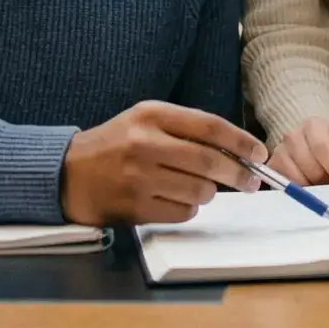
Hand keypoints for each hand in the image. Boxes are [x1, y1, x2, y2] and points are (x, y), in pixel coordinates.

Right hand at [59, 101, 264, 225]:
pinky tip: (174, 200)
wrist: (68, 174)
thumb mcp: (145, 121)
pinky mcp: (135, 207)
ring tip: (197, 187)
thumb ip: (186, 130)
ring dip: (208, 193)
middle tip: (251, 181)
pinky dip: (187, 208)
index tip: (260, 153)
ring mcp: (139, 178)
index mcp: (151, 115)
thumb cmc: (116, 146)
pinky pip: (182, 212)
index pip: (210, 127)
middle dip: (239, 173)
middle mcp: (145, 143)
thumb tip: (238, 150)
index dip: (242, 141)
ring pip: (200, 191)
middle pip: (210, 162)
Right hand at [267, 117, 328, 185]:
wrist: (320, 149)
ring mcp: (279, 151)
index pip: (321, 147)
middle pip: (306, 163)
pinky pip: (281, 183)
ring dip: (310, 187)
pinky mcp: (273, 167)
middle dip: (323, 179)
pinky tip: (308, 191)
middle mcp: (292, 136)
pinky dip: (295, 191)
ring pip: (292, 175)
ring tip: (322, 188)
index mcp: (314, 126)